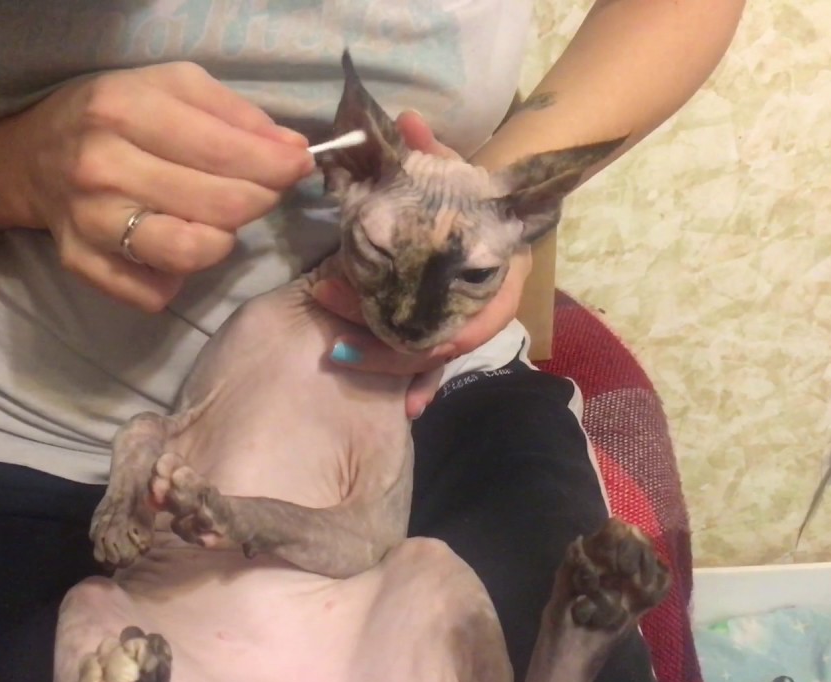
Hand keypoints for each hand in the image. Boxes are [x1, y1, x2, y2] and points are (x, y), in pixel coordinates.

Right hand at [0, 62, 314, 311]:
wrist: (31, 157)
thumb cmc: (113, 115)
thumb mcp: (171, 87)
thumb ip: (235, 114)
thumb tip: (293, 151)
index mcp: (124, 110)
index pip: (223, 151)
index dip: (275, 165)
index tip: (298, 166)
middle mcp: (103, 167)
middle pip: (219, 206)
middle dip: (259, 200)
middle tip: (263, 191)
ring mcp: (90, 222)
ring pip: (190, 253)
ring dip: (222, 241)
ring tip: (219, 221)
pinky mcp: (83, 264)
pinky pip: (155, 292)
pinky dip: (179, 277)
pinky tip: (176, 245)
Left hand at [310, 110, 531, 418]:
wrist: (501, 209)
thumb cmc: (474, 193)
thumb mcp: (454, 173)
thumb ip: (432, 154)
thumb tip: (406, 122)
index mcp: (496, 274)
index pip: (460, 312)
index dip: (404, 314)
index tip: (349, 298)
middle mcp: (486, 307)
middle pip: (434, 342)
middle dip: (381, 344)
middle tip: (329, 334)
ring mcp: (468, 325)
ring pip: (429, 359)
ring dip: (388, 368)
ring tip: (338, 358)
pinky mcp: (449, 334)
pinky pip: (432, 366)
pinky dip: (417, 386)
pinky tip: (400, 409)